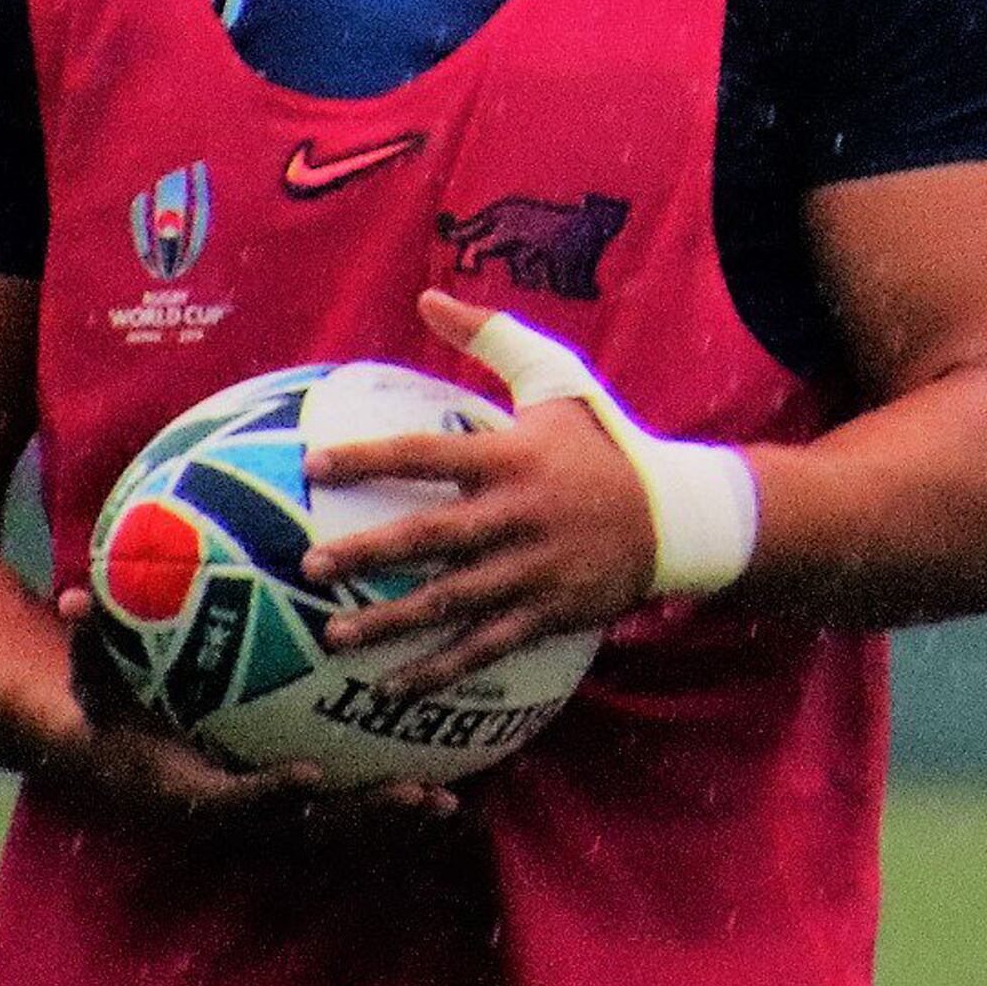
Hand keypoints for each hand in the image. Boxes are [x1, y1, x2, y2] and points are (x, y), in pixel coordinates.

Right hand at [34, 586, 455, 825]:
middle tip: (411, 793)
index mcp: (186, 792)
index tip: (308, 775)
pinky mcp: (285, 816)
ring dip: (386, 822)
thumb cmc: (110, 718)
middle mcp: (231, 818)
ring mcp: (261, 824)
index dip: (268, 794)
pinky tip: (449, 793)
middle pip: (302, 830)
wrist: (115, 768)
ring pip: (332, 834)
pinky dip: (388, 810)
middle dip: (356, 818)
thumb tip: (73, 595)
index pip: (230, 801)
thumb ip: (91, 649)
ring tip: (447, 802)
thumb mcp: (93, 687)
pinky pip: (342, 817)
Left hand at [309, 300, 666, 696]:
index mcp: (513, 457)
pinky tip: (392, 686)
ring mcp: (536, 568)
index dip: (371, 458)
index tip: (314, 465)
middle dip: (370, 552)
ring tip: (334, 634)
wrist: (675, 514)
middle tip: (311, 565)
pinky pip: (487, 645)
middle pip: (434, 535)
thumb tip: (426, 299)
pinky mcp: (550, 611)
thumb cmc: (600, 442)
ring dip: (392, 621)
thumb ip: (491, 338)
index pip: (429, 453)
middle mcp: (520, 514)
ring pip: (453, 600)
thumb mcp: (557, 379)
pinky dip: (440, 669)